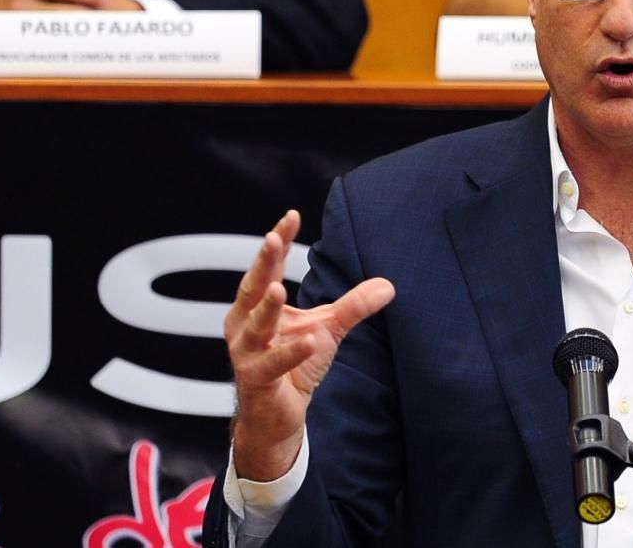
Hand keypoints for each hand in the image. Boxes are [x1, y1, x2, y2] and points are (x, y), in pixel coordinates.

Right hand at [226, 210, 395, 481]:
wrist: (278, 417)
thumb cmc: (295, 366)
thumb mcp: (328, 329)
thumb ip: (353, 306)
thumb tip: (388, 285)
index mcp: (257, 307)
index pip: (267, 268)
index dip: (279, 242)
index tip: (291, 216)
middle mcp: (244, 326)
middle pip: (253, 289)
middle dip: (263, 264)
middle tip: (273, 238)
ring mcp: (247, 354)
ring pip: (255, 328)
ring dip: (267, 309)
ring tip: (280, 288)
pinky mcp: (257, 381)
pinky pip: (272, 365)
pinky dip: (290, 353)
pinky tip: (309, 342)